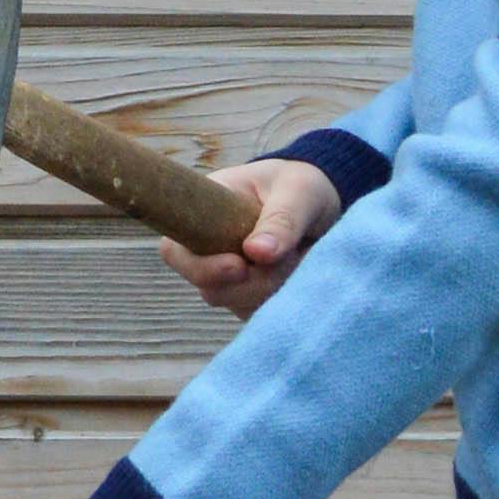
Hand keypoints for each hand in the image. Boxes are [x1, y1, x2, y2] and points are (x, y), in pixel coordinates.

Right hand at [171, 156, 345, 317]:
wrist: (323, 204)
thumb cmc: (302, 186)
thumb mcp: (298, 191)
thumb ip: (281, 219)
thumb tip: (255, 253)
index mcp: (204, 213)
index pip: (174, 252)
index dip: (200, 268)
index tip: (240, 266)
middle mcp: (208, 249)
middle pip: (210, 288)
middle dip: (254, 281)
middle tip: (291, 256)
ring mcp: (228, 278)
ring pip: (237, 303)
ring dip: (273, 288)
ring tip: (300, 256)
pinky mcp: (248, 297)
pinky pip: (257, 312)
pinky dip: (282, 299)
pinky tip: (299, 273)